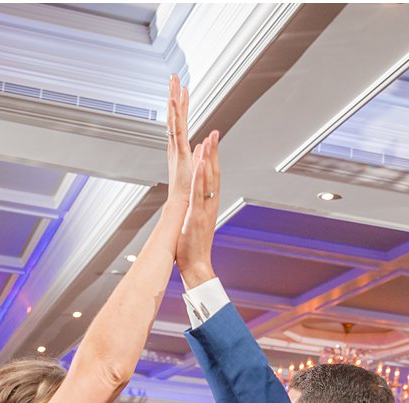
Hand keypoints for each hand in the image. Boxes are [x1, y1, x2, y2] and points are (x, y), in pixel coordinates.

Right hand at [164, 75, 193, 213]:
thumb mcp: (196, 167)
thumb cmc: (187, 192)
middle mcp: (175, 145)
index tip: (180, 89)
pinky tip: (173, 99)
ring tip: (173, 82)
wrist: (183, 205)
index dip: (180, 105)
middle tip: (173, 77)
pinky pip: (176, 128)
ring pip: (174, 118)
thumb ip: (198, 154)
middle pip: (174, 115)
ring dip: (173, 99)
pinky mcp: (179, 151)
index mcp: (179, 148)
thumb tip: (201, 145)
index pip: (180, 121)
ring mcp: (176, 147)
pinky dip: (174, 113)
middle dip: (174, 95)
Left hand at [177, 131, 220, 287]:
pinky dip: (199, 179)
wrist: (197, 264)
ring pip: (208, 181)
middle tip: (214, 133)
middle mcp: (210, 204)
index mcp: (209, 204)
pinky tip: (199, 166)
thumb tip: (197, 192)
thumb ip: (199, 202)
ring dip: (209, 160)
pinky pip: (198, 195)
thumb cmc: (194, 244)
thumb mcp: (196, 218)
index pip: (213, 176)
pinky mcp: (196, 216)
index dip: (213, 157)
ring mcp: (205, 209)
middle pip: (214, 173)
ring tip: (208, 142)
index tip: (212, 140)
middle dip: (214, 153)